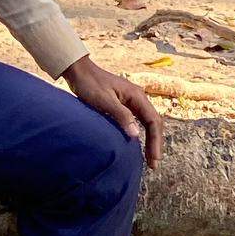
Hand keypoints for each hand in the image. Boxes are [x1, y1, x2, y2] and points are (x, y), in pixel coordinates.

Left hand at [63, 55, 160, 169]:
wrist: (79, 72)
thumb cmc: (90, 85)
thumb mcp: (105, 101)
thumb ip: (121, 116)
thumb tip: (136, 135)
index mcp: (137, 96)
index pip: (153, 121)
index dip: (155, 141)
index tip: (154, 158)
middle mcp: (138, 98)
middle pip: (153, 122)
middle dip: (155, 143)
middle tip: (153, 164)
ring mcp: (131, 101)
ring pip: (147, 122)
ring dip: (150, 140)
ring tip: (149, 158)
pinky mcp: (124, 104)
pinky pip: (138, 121)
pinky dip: (140, 134)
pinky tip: (137, 144)